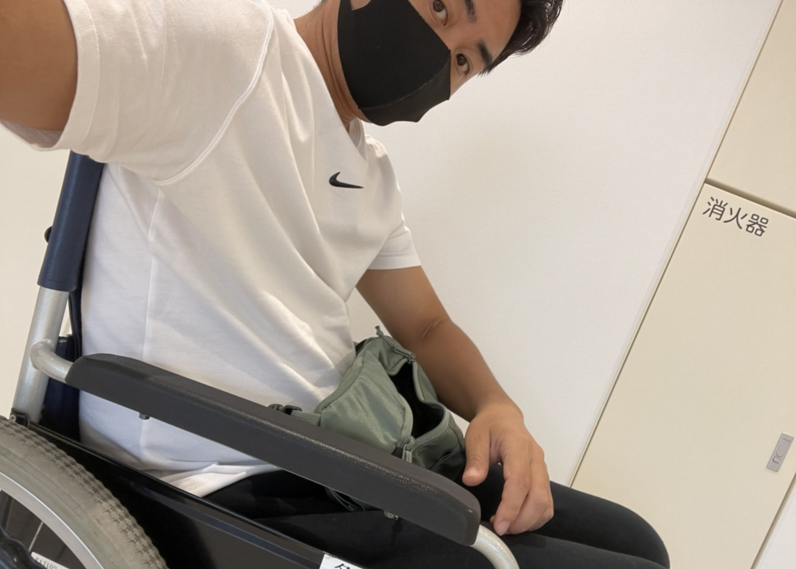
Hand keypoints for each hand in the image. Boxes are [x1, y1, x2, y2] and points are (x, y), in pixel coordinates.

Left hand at [461, 400, 553, 535]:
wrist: (503, 416)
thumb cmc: (489, 426)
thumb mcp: (475, 437)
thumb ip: (475, 459)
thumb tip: (472, 480)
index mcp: (518, 446)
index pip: (520, 481)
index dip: (511, 507)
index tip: (498, 525)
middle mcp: (536, 458)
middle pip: (539, 497)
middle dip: (521, 520)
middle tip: (500, 530)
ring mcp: (542, 468)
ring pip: (546, 503)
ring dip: (529, 521)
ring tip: (505, 526)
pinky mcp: (543, 477)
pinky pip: (547, 502)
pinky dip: (535, 517)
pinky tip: (516, 520)